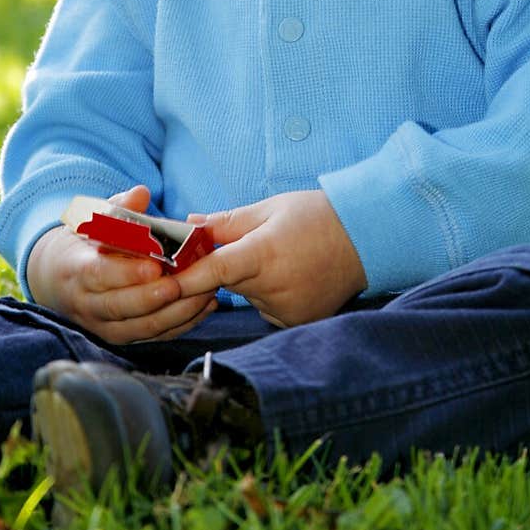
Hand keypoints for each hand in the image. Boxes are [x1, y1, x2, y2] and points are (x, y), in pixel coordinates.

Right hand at [25, 185, 217, 343]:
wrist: (59, 279)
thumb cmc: (85, 244)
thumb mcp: (93, 221)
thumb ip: (120, 208)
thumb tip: (141, 193)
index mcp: (76, 270)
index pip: (98, 275)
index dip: (126, 273)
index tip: (154, 266)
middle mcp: (87, 303)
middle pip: (121, 306)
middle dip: (154, 297)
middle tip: (182, 284)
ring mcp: (103, 325)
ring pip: (141, 326)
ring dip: (175, 313)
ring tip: (204, 293)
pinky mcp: (121, 336)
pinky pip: (153, 335)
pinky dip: (181, 324)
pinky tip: (204, 306)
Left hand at [175, 189, 367, 326]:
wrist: (367, 239)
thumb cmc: (317, 216)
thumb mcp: (271, 208)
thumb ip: (227, 222)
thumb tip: (189, 225)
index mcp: (265, 253)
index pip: (214, 271)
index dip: (185, 279)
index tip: (161, 283)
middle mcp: (274, 287)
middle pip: (228, 283)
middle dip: (225, 267)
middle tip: (247, 245)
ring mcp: (287, 309)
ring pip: (247, 296)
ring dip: (251, 281)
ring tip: (283, 258)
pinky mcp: (296, 321)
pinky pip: (266, 309)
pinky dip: (269, 294)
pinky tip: (293, 276)